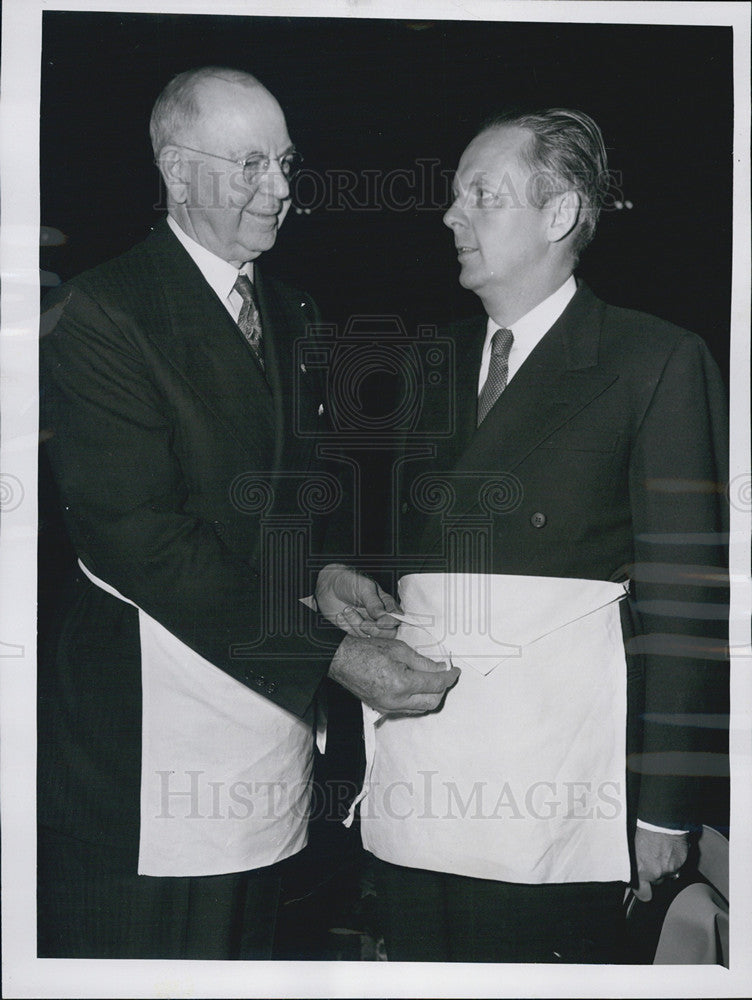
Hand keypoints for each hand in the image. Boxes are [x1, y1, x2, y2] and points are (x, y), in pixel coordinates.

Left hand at [315, 563, 400, 637]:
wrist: (327, 586)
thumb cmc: (348, 582)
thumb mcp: (363, 587)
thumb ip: (374, 603)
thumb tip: (383, 616)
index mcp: (386, 603)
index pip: (397, 618)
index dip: (390, 622)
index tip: (379, 621)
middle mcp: (379, 615)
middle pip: (389, 633)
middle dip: (374, 630)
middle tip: (363, 623)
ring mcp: (367, 623)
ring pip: (369, 635)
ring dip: (356, 623)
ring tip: (347, 609)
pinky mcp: (354, 628)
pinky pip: (355, 635)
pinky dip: (347, 625)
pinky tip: (341, 614)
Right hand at [328, 634, 459, 714]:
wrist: (342, 660)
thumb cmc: (367, 650)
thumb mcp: (400, 649)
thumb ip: (423, 662)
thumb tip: (440, 668)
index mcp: (402, 684)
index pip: (436, 685)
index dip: (449, 677)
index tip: (455, 671)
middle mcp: (396, 701)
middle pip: (432, 702)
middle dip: (442, 689)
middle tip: (444, 674)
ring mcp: (388, 708)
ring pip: (420, 708)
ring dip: (430, 696)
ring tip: (432, 679)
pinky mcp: (382, 709)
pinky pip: (407, 709)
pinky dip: (417, 700)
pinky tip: (417, 687)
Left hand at [633, 826, 689, 900]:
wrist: (661, 821)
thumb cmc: (644, 831)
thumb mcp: (633, 848)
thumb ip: (635, 863)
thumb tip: (634, 870)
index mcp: (642, 870)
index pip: (643, 893)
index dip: (643, 892)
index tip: (643, 891)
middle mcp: (656, 873)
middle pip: (657, 880)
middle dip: (655, 872)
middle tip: (652, 858)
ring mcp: (670, 868)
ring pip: (668, 873)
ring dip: (665, 865)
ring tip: (661, 849)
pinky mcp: (681, 862)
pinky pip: (678, 864)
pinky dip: (675, 858)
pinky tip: (669, 847)